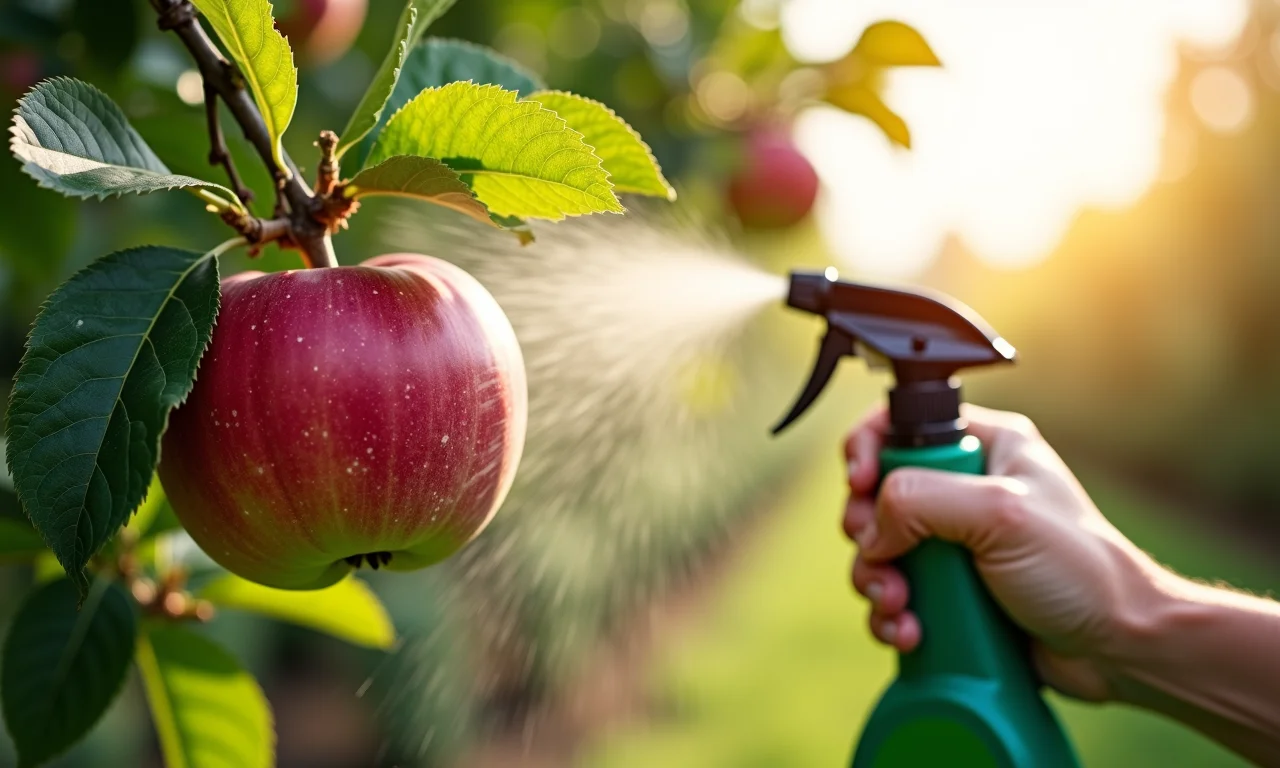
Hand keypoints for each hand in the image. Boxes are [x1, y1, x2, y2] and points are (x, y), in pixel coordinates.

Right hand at [843, 404, 1167, 700]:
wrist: (1117, 648)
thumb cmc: (1082, 571)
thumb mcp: (1001, 513)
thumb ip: (923, 499)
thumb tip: (873, 526)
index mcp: (985, 446)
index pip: (900, 424)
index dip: (867, 451)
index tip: (860, 485)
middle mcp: (965, 489)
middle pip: (877, 495)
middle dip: (867, 532)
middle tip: (881, 556)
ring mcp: (955, 542)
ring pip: (878, 551)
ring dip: (875, 582)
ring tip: (899, 607)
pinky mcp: (950, 590)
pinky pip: (895, 595)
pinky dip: (891, 615)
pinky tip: (908, 632)